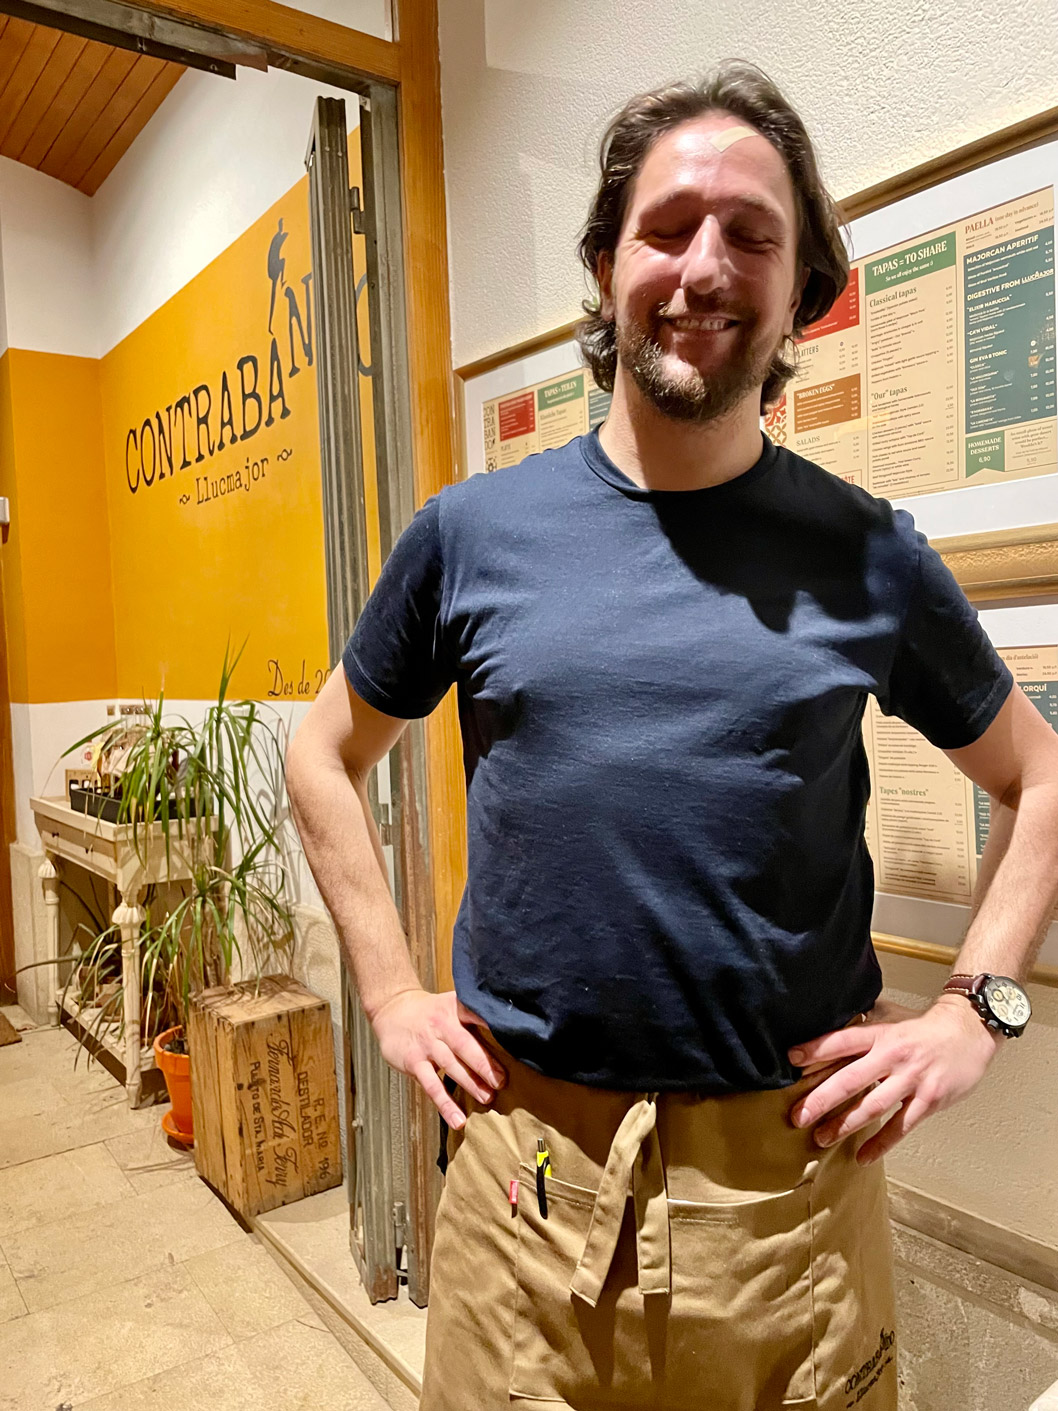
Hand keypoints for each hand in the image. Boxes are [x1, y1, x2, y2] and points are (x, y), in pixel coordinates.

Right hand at [368, 988, 506, 1129]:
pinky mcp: (414, 1062)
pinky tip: (458, 1119)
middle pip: (465, 1045)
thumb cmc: (430, 1012)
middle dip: (484, 1064)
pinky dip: (445, 1104)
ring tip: (487, 1098)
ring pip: (451, 1066)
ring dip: (470, 1084)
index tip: (511, 1035)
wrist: (392, 1010)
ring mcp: (427, 1045)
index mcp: (454, 1008)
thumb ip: (475, 1014)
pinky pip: (432, 1086)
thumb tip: (510, 1028)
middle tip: (501, 1081)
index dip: (492, 1023)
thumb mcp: (451, 1004)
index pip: (475, 1013)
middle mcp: (441, 1025)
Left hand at [786, 995, 1005, 1164]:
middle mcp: (893, 1056)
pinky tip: (862, 1157)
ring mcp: (912, 1079)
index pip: (842, 1041)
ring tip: (821, 1138)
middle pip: (851, 1078)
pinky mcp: (929, 1100)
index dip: (816, 1049)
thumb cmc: (923, 1028)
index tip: (791, 1060)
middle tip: (798, 1116)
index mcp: (880, 1035)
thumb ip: (862, 1025)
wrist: (969, 1032)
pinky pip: (902, 1126)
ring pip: (873, 1106)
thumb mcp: (891, 1018)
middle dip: (821, 1099)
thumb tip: (829, 1027)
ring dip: (845, 1125)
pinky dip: (881, 1143)